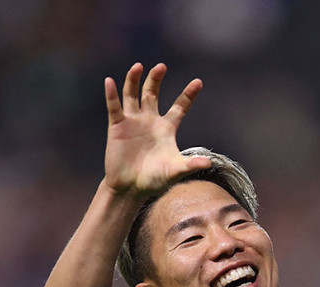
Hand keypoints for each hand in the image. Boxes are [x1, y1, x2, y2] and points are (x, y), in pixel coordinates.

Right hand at [103, 63, 210, 195]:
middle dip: (156, 79)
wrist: (130, 187)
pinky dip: (112, 94)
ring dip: (134, 80)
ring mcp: (133, 121)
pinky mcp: (117, 126)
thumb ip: (190, 165)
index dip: (188, 94)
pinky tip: (110, 81)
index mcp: (167, 128)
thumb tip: (209, 163)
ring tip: (138, 67)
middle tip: (162, 66)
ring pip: (133, 95)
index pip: (179, 107)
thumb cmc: (154, 179)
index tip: (198, 82)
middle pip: (152, 93)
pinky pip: (115, 107)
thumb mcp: (175, 171)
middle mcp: (150, 120)